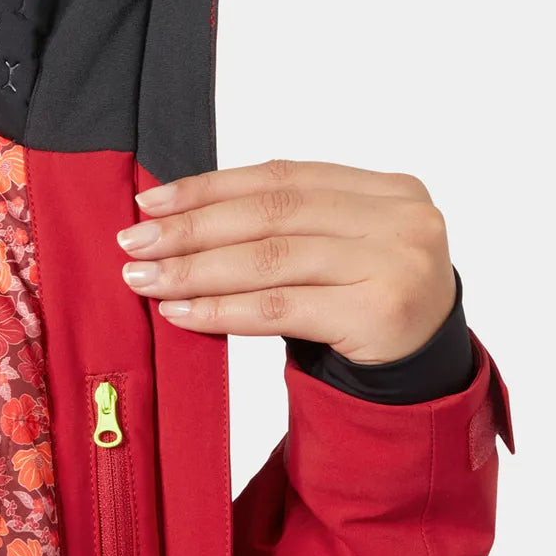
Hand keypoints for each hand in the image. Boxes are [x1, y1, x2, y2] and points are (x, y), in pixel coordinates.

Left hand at [114, 158, 457, 364]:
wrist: (421, 377)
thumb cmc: (363, 303)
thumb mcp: (334, 250)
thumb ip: (278, 225)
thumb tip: (171, 218)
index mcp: (388, 188)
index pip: (281, 178)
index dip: (210, 187)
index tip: (152, 202)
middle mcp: (400, 219)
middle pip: (272, 216)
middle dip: (192, 229)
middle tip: (134, 242)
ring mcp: (395, 265)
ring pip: (271, 260)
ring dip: (196, 271)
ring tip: (145, 280)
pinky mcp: (380, 315)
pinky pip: (281, 308)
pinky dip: (223, 310)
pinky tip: (182, 313)